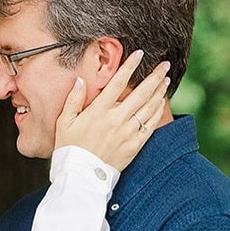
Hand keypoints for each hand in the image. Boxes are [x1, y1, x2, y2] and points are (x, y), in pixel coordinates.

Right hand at [54, 51, 169, 169]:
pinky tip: (161, 103)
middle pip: (141, 92)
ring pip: (149, 107)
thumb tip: (80, 80)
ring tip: (165, 80)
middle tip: (164, 64)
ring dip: (159, 91)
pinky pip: (150, 125)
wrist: (81, 177)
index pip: (118, 82)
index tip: (140, 53)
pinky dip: (157, 112)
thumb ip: (73, 100)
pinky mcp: (134, 145)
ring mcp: (127, 133)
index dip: (130, 66)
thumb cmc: (70, 149)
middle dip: (154, 76)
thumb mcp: (64, 122)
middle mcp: (116, 119)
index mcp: (99, 111)